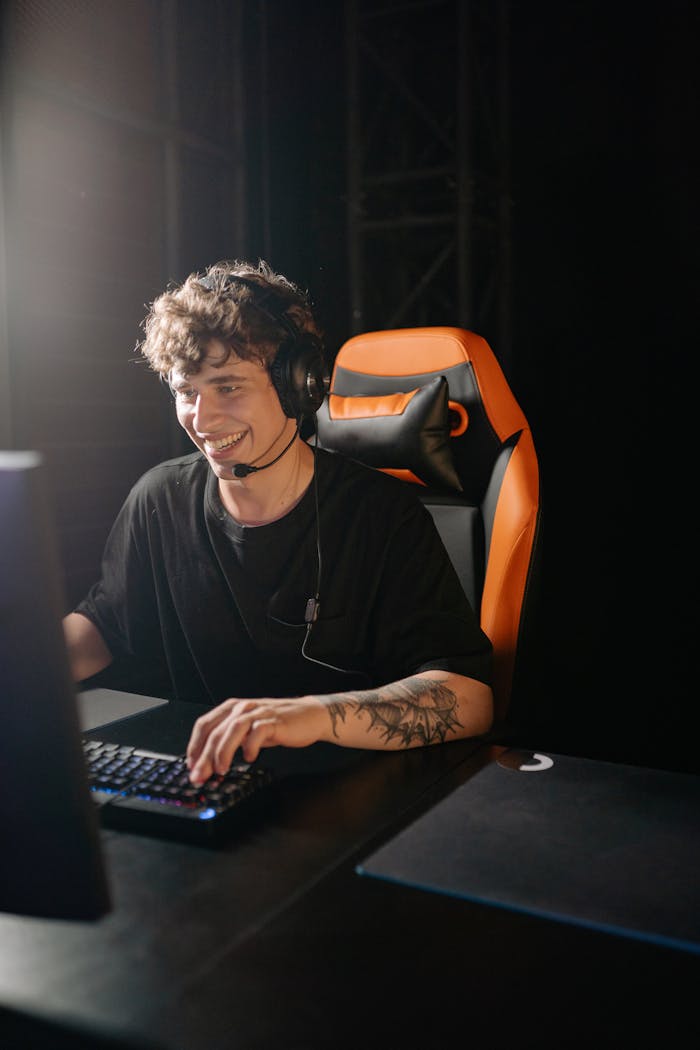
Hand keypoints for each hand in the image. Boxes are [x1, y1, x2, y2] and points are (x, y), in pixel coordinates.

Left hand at [185, 695, 325, 782]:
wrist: (309, 716)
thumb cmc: (278, 724)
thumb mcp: (249, 730)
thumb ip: (230, 741)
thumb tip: (209, 763)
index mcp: (232, 708)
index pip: (204, 725)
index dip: (194, 746)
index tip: (191, 766)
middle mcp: (242, 707)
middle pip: (216, 731)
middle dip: (204, 756)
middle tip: (200, 775)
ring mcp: (258, 712)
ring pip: (232, 730)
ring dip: (223, 752)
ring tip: (220, 770)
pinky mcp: (273, 720)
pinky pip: (257, 733)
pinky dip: (250, 747)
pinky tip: (249, 758)